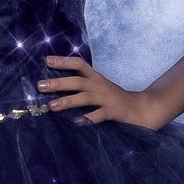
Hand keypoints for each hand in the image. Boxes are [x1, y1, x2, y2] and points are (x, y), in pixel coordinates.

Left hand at [37, 55, 166, 130]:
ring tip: (51, 106)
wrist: (143, 109)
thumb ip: (83, 86)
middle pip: (78, 81)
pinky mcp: (114, 112)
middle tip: (40, 85)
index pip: (79, 65)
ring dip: (68, 101)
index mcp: (96, 79)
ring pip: (85, 97)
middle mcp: (100, 86)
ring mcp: (107, 99)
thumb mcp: (100, 88)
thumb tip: (56, 86)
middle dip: (59, 83)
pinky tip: (76, 123)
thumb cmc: (115, 100)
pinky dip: (87, 119)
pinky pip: (99, 115)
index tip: (46, 61)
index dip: (63, 61)